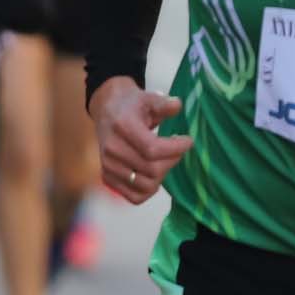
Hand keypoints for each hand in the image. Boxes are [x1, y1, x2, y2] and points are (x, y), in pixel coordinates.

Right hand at [90, 75, 191, 203]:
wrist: (107, 111)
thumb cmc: (132, 105)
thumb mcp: (148, 97)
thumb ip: (163, 103)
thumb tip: (177, 106)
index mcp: (122, 127)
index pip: (152, 149)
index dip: (175, 148)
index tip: (188, 141)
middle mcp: (112, 149)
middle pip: (152, 169)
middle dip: (172, 160)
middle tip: (177, 150)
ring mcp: (108, 166)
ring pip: (145, 185)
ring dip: (162, 175)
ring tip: (165, 160)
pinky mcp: (107, 177)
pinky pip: (134, 196)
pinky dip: (149, 189)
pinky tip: (154, 174)